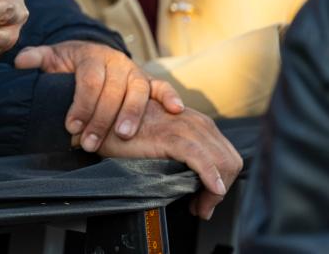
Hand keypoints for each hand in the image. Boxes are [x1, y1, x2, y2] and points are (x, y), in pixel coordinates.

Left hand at [14, 41, 185, 150]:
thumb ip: (37, 58)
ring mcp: (134, 70)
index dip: (81, 104)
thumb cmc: (69, 62)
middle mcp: (116, 60)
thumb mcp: (52, 57)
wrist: (92, 52)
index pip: (88, 80)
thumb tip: (20, 62)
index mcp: (92, 55)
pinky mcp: (148, 80)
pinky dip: (170, 95)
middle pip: (112, 90)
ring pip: (137, 90)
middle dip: (101, 119)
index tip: (71, 126)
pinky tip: (175, 110)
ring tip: (124, 136)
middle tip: (90, 144)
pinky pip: (162, 86)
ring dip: (132, 113)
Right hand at [92, 100, 241, 220]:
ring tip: (200, 206)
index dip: (221, 179)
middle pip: (230, 159)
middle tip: (203, 207)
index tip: (204, 198)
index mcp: (194, 120)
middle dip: (223, 187)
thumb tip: (194, 182)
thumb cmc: (122, 132)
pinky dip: (212, 179)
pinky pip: (203, 161)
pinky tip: (211, 191)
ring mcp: (185, 127)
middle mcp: (195, 120)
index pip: (225, 153)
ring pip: (223, 162)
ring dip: (216, 190)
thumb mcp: (159, 139)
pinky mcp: (172, 137)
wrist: (98, 121)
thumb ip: (179, 149)